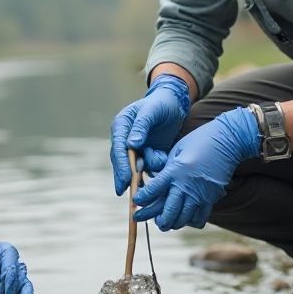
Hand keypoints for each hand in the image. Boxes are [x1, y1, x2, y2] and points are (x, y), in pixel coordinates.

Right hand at [109, 74, 191, 195]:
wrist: (174, 102)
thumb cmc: (161, 103)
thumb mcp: (151, 111)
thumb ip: (141, 127)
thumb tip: (132, 145)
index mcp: (121, 126)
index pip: (118, 148)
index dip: (121, 166)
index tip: (124, 180)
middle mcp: (126, 138)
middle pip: (123, 161)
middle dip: (126, 176)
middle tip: (127, 191)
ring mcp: (137, 147)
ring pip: (137, 166)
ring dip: (147, 168)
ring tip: (159, 160)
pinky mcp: (148, 152)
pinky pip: (149, 166)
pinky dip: (156, 167)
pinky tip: (162, 163)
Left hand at [133, 107, 260, 230]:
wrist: (227, 141)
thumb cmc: (199, 141)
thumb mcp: (176, 151)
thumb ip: (165, 169)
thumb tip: (154, 184)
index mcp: (174, 171)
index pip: (153, 192)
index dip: (141, 200)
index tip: (136, 201)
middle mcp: (186, 186)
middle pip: (167, 213)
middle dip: (152, 218)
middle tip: (142, 217)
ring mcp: (200, 195)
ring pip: (181, 220)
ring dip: (169, 223)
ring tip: (162, 221)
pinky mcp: (211, 199)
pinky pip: (198, 219)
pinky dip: (188, 222)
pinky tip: (183, 218)